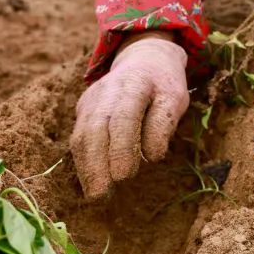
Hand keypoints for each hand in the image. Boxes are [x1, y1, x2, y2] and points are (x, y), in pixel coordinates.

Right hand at [71, 35, 189, 199]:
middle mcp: (105, 90)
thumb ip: (163, 124)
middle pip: (94, 128)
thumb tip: (152, 156)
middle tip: (101, 195)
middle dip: (95, 164)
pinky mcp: (83, 110)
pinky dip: (82, 161)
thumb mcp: (175, 98)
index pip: (123, 117)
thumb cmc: (163, 84)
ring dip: (86, 167)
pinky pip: (78, 137)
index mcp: (133, 83)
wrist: (144, 58)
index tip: (124, 176)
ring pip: (81, 135)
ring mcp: (90, 99)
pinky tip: (90, 181)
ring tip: (95, 194)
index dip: (120, 148)